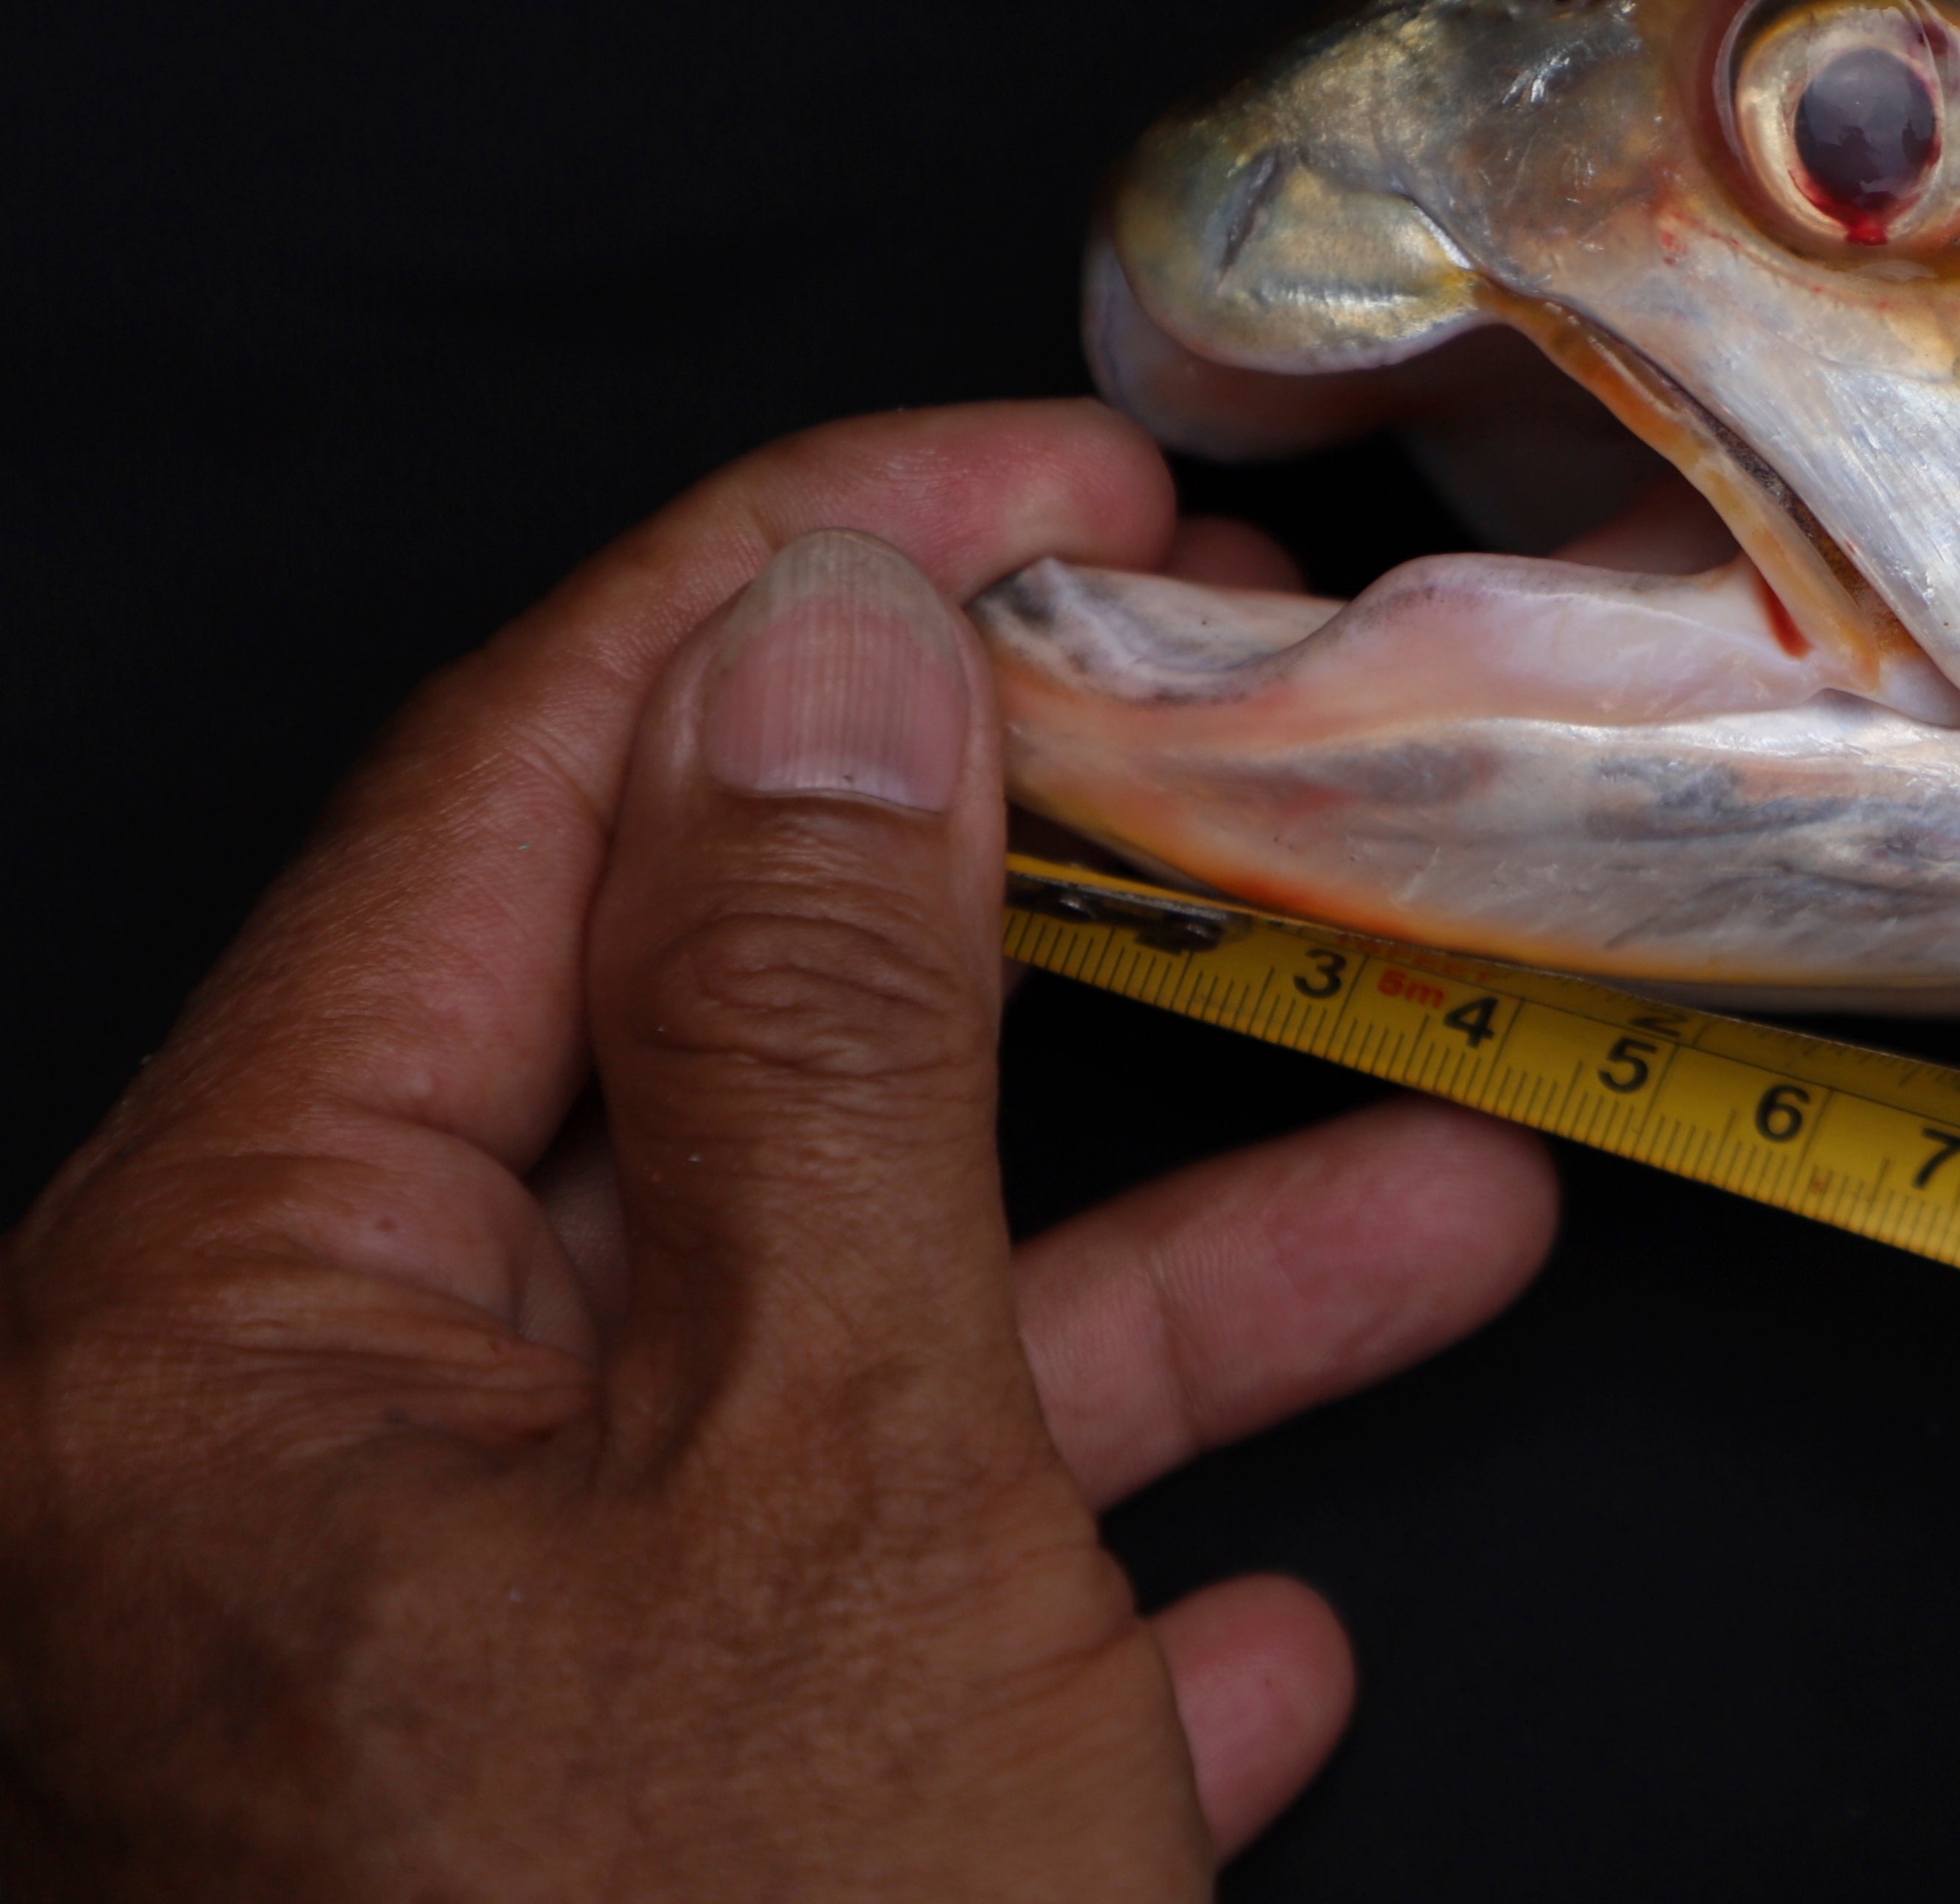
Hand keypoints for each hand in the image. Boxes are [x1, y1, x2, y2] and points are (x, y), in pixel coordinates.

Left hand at [0, 405, 1558, 1899]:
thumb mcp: (835, 1462)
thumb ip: (818, 1022)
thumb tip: (818, 647)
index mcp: (225, 1328)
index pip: (535, 789)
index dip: (811, 579)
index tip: (1064, 476)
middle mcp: (267, 1475)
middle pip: (683, 1079)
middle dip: (1036, 962)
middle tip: (1253, 772)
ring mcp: (424, 1680)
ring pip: (804, 1373)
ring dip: (1136, 1302)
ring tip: (1450, 1200)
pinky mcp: (583, 1846)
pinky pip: (826, 1635)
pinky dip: (1055, 1605)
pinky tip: (1264, 1633)